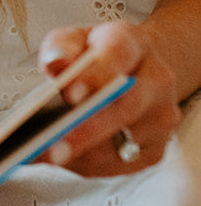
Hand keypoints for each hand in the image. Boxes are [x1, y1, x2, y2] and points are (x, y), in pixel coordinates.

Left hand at [37, 21, 181, 176]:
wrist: (134, 72)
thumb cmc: (96, 56)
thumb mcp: (73, 40)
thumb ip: (60, 48)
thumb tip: (55, 64)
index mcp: (136, 44)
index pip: (118, 55)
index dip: (94, 76)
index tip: (69, 94)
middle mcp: (158, 81)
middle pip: (125, 108)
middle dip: (86, 129)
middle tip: (51, 144)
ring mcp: (162, 118)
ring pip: (121, 143)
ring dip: (82, 153)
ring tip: (45, 155)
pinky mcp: (156, 149)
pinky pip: (120, 164)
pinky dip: (88, 165)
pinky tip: (63, 160)